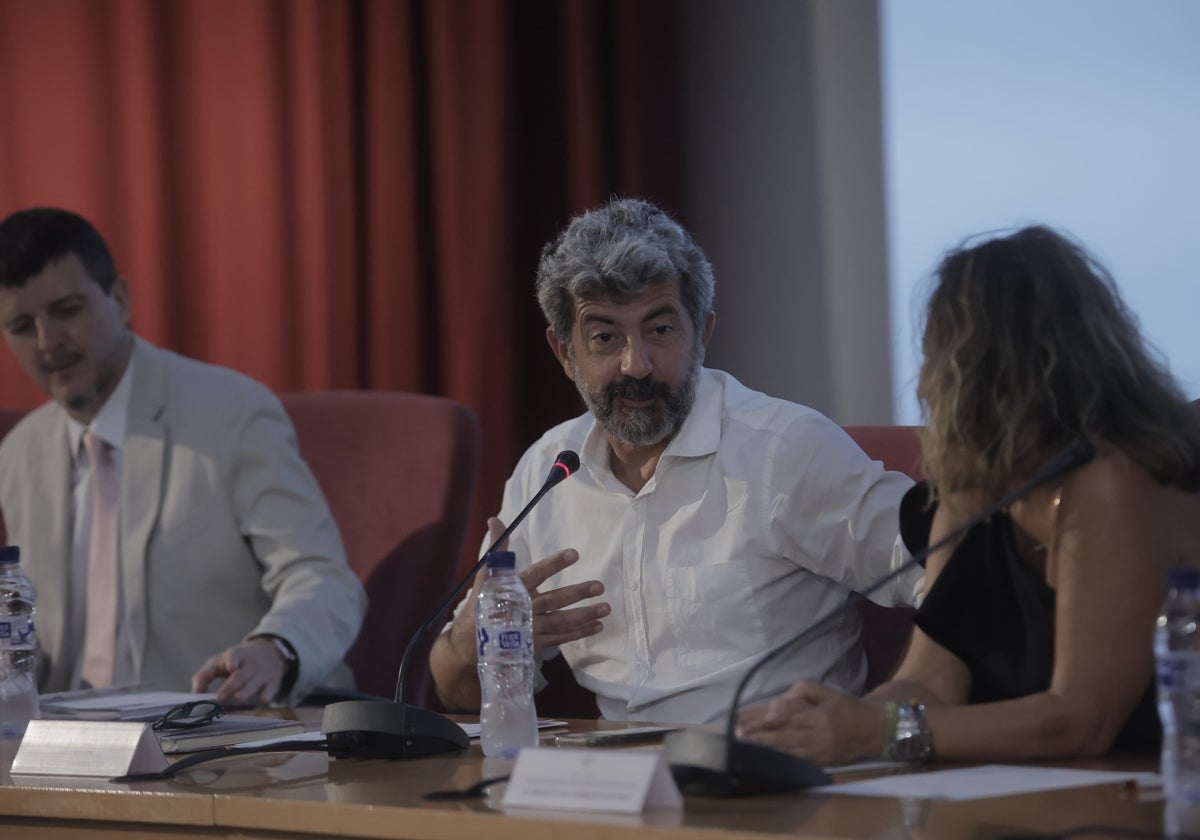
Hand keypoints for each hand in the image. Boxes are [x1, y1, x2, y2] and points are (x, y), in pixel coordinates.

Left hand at [190, 637, 286, 705]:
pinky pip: (271, 690)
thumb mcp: (219, 662)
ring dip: (248, 691)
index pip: (234, 656)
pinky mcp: (273, 682)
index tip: (231, 666)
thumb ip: (203, 677)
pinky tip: (262, 700)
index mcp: (236, 656)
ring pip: (255, 683)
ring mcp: (263, 673)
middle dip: (231, 687)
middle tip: (220, 699)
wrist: (269, 652)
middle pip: (241, 676)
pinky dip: (267, 695)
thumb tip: (196, 695)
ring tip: (239, 699)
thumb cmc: (236, 661)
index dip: (233, 661)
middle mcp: (250, 664)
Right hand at [447, 518, 610, 661]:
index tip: (574, 554)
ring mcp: (530, 629)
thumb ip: (497, 549)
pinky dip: (579, 633)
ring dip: (584, 615)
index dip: (554, 564)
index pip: (536, 573)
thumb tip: (494, 519)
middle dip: (577, 593)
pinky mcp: (535, 644)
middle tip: (600, 586)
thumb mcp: (486, 576)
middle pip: (554, 600)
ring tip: (606, 608)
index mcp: (513, 590)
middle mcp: (524, 609)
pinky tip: (597, 626)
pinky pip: (560, 638)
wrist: (470, 643)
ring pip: (561, 621)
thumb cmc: (481, 604)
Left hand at [735, 681, 885, 766]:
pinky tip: (765, 761)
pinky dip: (780, 762)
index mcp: (819, 717)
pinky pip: (797, 763)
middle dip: (759, 739)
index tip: (744, 724)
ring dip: (765, 751)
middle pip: (783, 738)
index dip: (765, 722)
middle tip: (737, 738)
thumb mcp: (826, 691)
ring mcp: (820, 754)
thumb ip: (801, 692)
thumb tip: (778, 704)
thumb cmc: (846, 707)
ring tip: (744, 749)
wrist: (875, 731)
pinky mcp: (822, 764)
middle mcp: (818, 737)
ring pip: (787, 753)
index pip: (787, 719)